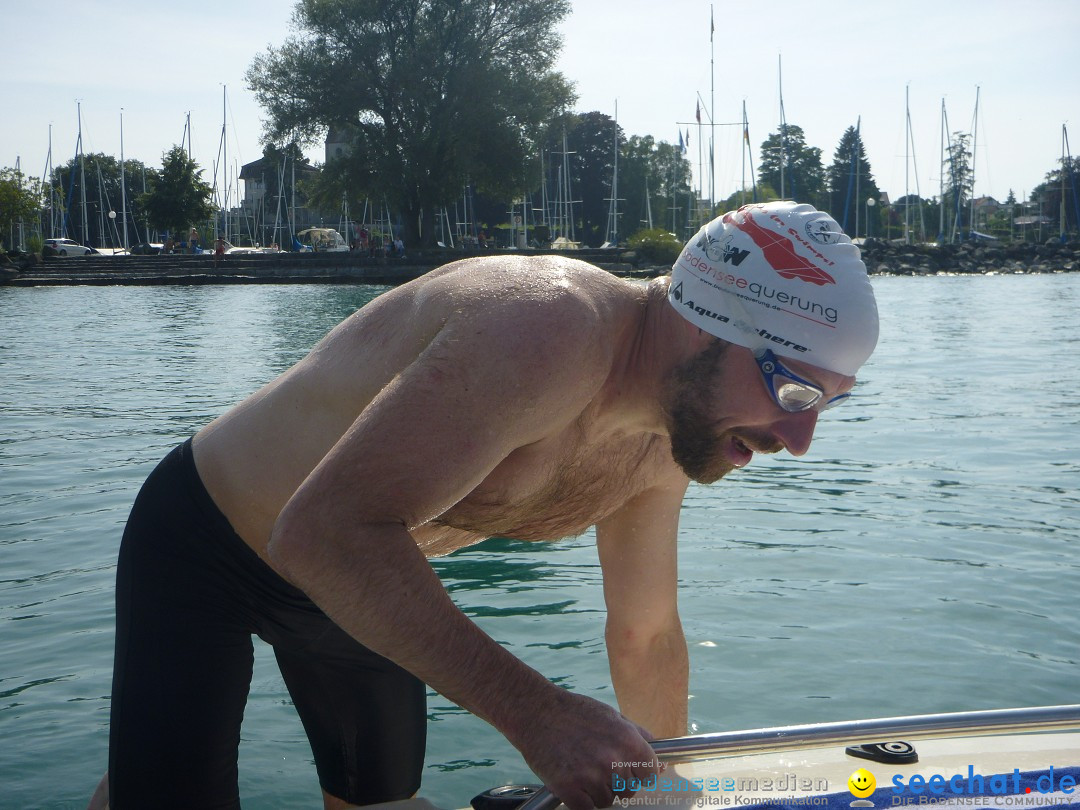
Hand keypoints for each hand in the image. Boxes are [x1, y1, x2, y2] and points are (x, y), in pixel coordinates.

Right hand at [510, 688, 659, 809]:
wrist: (537, 712)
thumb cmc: (575, 712)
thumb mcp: (613, 716)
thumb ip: (639, 738)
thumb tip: (661, 763)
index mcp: (628, 741)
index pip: (650, 775)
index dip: (640, 773)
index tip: (629, 769)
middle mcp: (612, 760)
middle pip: (629, 791)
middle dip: (617, 781)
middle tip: (597, 763)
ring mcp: (590, 776)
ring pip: (607, 801)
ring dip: (597, 791)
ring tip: (582, 768)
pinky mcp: (568, 789)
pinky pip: (587, 809)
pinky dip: (581, 800)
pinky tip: (573, 780)